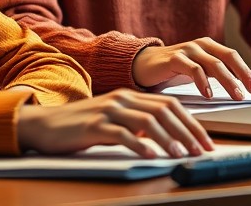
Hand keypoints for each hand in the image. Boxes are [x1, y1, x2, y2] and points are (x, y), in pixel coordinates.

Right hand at [16, 89, 213, 157]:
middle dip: (187, 131)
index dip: (191, 123)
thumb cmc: (80, 126)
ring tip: (181, 153)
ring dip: (168, 138)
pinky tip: (151, 155)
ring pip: (147, 120)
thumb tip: (163, 137)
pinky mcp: (94, 125)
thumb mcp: (114, 121)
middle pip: (164, 111)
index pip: (169, 105)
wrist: (44, 124)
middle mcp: (122, 98)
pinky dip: (140, 144)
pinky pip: (122, 134)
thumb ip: (136, 124)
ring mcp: (108, 110)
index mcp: (130, 95)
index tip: (205, 141)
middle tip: (201, 150)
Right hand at [132, 37, 250, 99]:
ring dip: (228, 81)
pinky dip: (203, 81)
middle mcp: (199, 45)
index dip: (246, 71)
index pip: (233, 56)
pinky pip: (192, 68)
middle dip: (243, 74)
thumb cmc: (172, 70)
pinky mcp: (173, 58)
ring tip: (236, 96)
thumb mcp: (197, 71)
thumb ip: (215, 75)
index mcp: (208, 46)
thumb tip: (240, 88)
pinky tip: (208, 94)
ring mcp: (186, 50)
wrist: (142, 65)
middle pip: (227, 57)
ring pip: (213, 64)